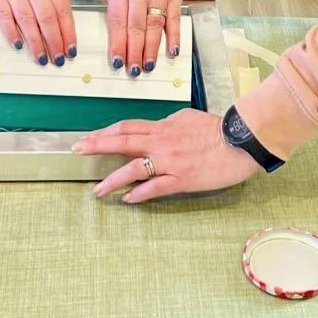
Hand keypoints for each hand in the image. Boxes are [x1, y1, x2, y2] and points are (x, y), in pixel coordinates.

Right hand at [0, 0, 75, 66]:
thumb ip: (54, 7)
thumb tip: (64, 40)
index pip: (63, 9)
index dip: (68, 32)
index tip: (70, 50)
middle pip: (46, 16)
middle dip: (54, 41)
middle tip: (58, 59)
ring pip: (27, 19)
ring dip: (36, 42)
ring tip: (42, 58)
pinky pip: (5, 18)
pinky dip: (12, 33)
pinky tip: (19, 46)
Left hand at [73, 109, 260, 202]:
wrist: (240, 141)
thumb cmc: (217, 129)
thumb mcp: (187, 118)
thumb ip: (167, 125)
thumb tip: (153, 131)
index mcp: (162, 126)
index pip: (127, 127)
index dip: (105, 132)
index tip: (87, 137)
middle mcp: (161, 142)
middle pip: (122, 141)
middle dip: (97, 146)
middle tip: (77, 150)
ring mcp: (170, 162)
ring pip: (133, 168)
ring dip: (112, 179)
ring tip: (97, 190)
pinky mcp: (181, 179)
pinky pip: (154, 188)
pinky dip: (138, 194)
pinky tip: (127, 199)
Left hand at [105, 0, 185, 75]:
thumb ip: (115, 2)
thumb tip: (113, 27)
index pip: (117, 21)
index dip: (117, 43)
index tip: (116, 61)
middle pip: (135, 27)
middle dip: (133, 52)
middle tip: (132, 71)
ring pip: (154, 26)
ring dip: (151, 48)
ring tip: (147, 66)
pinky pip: (174, 19)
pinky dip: (174, 36)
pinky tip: (172, 51)